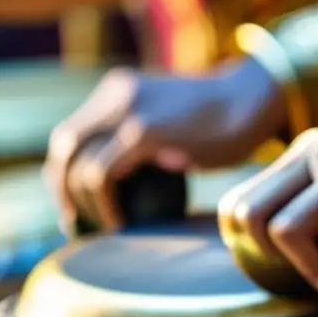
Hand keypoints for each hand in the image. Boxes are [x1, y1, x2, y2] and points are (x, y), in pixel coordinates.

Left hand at [44, 58, 285, 230]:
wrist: (254, 101)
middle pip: (64, 146)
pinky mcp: (144, 132)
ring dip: (82, 203)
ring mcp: (128, 111)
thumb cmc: (226, 120)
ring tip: (104, 226)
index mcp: (119, 90)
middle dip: (63, 189)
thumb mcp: (172, 120)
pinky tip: (120, 223)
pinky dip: (104, 204)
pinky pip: (102, 175)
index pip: (73, 133)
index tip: (77, 205)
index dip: (65, 172)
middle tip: (77, 222)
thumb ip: (144, 137)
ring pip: (78, 164)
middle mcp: (116, 96)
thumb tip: (125, 181)